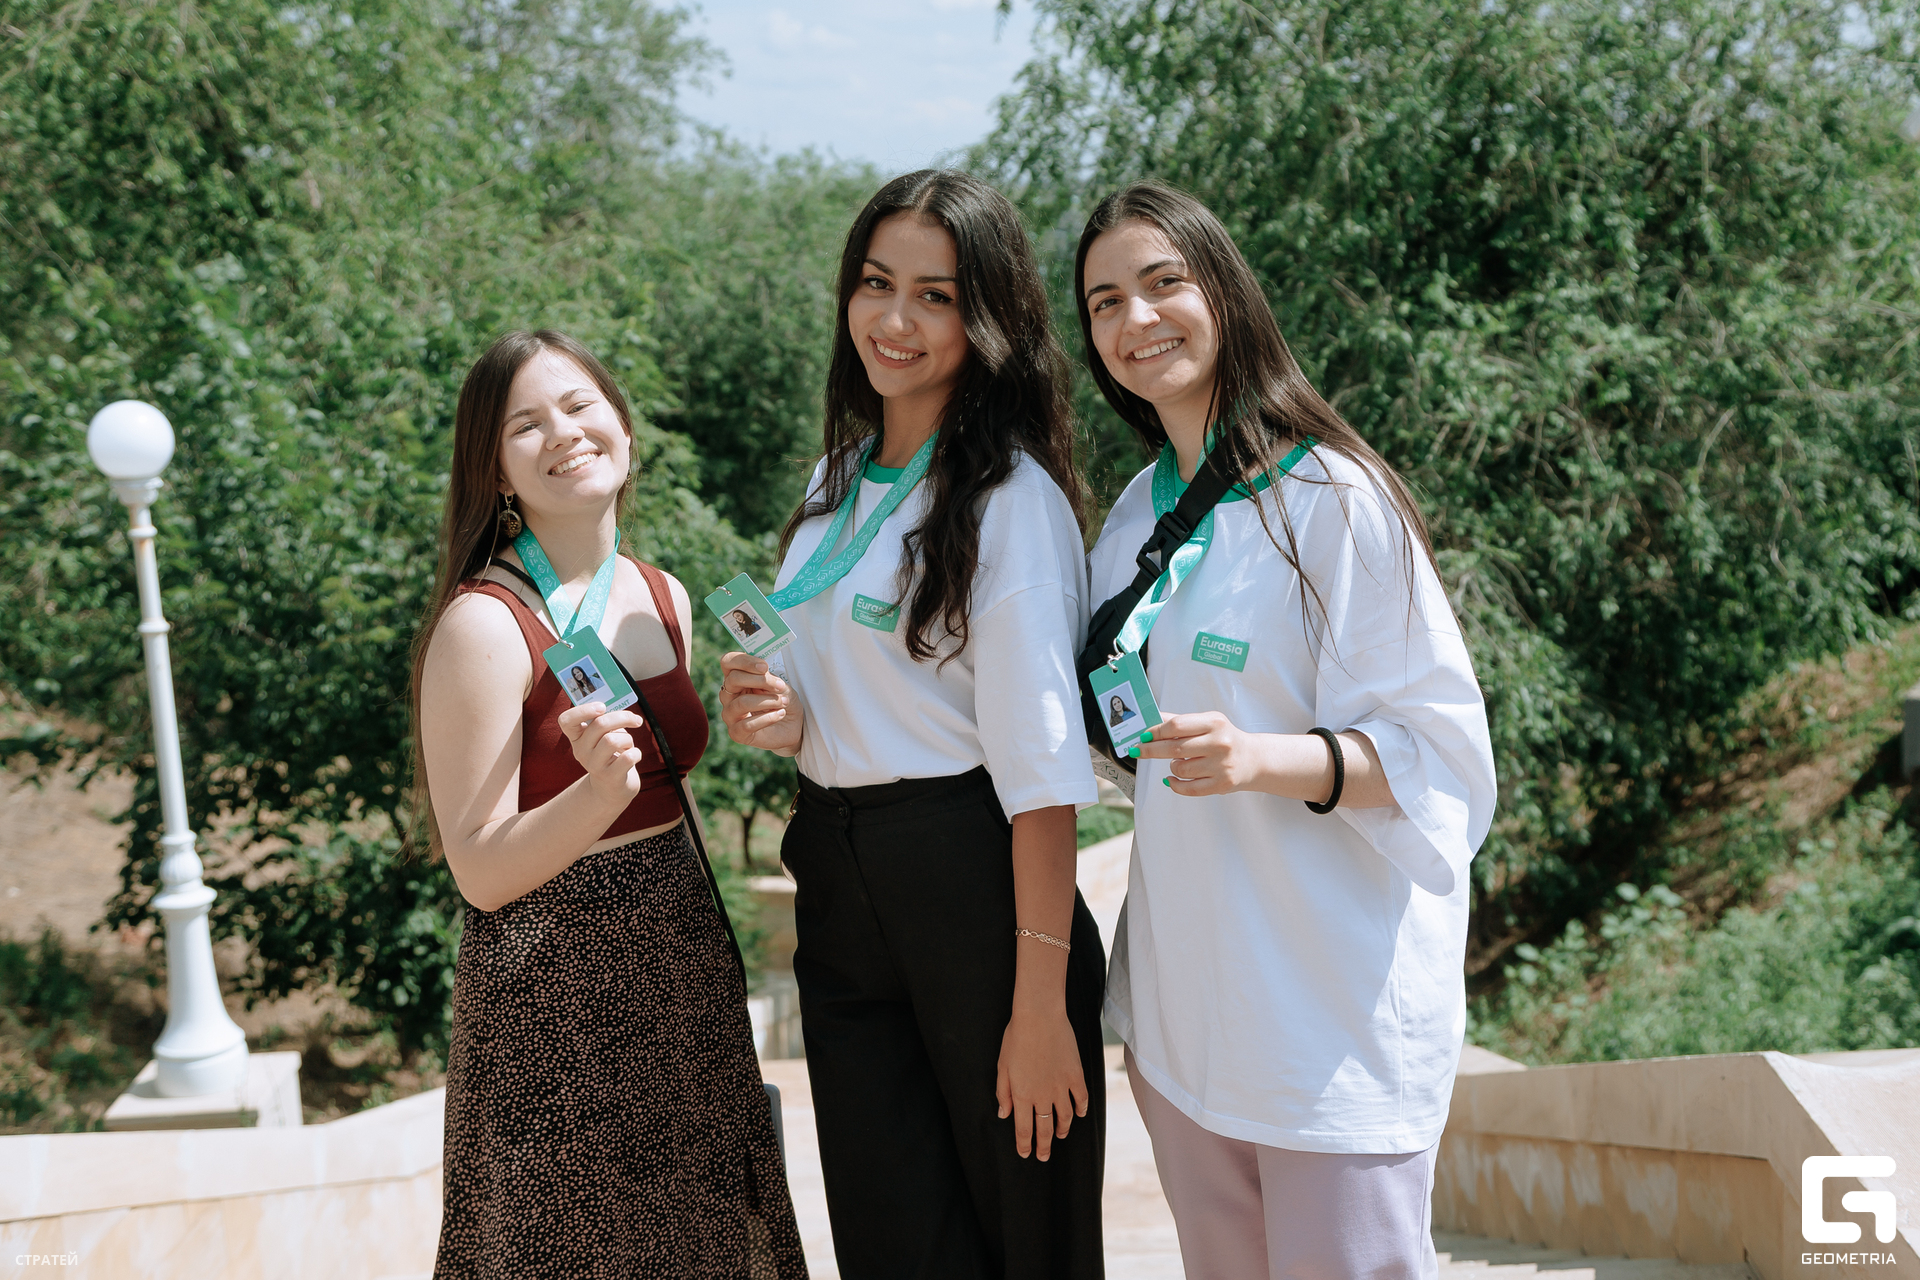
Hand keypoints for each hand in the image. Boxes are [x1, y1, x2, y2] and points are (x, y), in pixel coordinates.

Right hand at [558, 702, 644, 806]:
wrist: (612, 787)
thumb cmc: (611, 752)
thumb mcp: (605, 735)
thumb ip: (608, 720)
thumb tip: (622, 710)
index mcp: (577, 737)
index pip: (566, 720)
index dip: (583, 710)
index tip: (602, 707)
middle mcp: (581, 751)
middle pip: (600, 724)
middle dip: (623, 717)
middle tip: (636, 720)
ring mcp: (594, 766)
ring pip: (613, 740)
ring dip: (628, 739)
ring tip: (628, 745)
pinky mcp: (610, 777)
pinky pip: (628, 757)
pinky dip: (636, 753)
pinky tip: (634, 756)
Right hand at [718, 652, 804, 755]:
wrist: (792, 727)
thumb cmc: (783, 701)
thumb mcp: (780, 685)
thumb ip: (768, 677)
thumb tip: (762, 672)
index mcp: (737, 678)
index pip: (728, 661)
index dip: (744, 661)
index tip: (765, 667)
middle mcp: (728, 695)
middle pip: (733, 679)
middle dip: (761, 681)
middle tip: (780, 686)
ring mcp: (730, 714)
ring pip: (741, 703)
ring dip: (767, 701)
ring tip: (784, 702)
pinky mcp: (736, 733)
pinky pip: (747, 724)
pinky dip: (767, 718)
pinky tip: (780, 714)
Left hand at [995, 1005, 1087, 1161]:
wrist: (1039, 1016)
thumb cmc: (1016, 1038)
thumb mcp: (1002, 1066)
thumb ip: (1003, 1092)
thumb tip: (1004, 1113)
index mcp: (1022, 1095)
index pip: (1024, 1128)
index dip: (1025, 1144)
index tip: (1026, 1153)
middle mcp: (1043, 1096)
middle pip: (1045, 1128)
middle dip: (1044, 1146)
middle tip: (1044, 1156)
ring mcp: (1062, 1087)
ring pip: (1065, 1117)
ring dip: (1062, 1129)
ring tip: (1060, 1135)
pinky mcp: (1076, 1075)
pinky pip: (1081, 1099)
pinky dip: (1081, 1109)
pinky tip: (1080, 1114)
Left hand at [1131, 710, 1265, 795]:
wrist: (1254, 759)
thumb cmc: (1225, 738)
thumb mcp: (1207, 722)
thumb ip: (1180, 721)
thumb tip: (1150, 721)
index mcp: (1214, 723)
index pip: (1176, 726)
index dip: (1155, 731)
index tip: (1142, 735)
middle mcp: (1220, 743)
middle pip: (1174, 748)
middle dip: (1150, 750)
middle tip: (1138, 750)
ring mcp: (1221, 766)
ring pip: (1180, 768)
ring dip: (1172, 766)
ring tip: (1179, 761)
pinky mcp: (1221, 784)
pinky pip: (1188, 788)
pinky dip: (1175, 784)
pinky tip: (1171, 779)